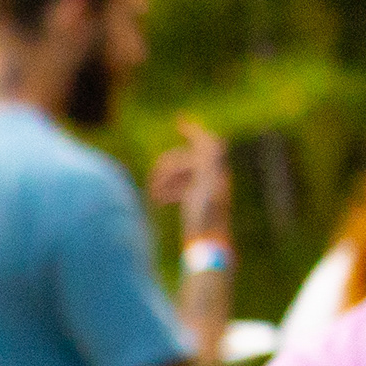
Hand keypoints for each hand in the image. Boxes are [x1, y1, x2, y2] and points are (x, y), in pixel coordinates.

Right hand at [149, 117, 232, 238]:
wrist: (207, 245)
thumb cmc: (205, 219)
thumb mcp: (207, 187)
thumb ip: (209, 162)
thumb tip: (212, 140)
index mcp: (215, 171)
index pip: (204, 142)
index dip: (192, 129)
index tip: (177, 120)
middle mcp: (212, 177)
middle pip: (184, 158)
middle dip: (166, 167)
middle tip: (151, 182)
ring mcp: (204, 189)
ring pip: (178, 173)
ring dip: (163, 179)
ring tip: (152, 194)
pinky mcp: (196, 202)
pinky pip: (178, 186)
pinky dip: (166, 189)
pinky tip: (158, 200)